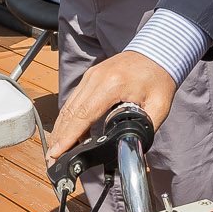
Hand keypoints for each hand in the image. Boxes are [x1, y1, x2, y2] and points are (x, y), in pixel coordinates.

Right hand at [47, 50, 175, 164]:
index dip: (69, 136)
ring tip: (56, 152)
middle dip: (59, 138)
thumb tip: (134, 147)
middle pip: (70, 112)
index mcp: (112, 85)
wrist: (158, 51)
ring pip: (68, 107)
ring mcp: (91, 76)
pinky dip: (68, 119)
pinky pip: (74, 100)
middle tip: (52, 160)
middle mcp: (96, 78)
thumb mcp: (159, 106)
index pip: (84, 115)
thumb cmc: (159, 78)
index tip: (57, 152)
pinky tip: (68, 134)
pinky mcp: (90, 77)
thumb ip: (146, 127)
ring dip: (61, 130)